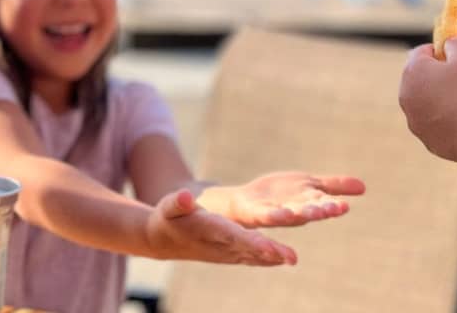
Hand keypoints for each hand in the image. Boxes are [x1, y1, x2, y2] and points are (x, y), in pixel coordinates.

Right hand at [143, 188, 297, 265]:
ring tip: (293, 259)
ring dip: (274, 257)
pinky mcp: (229, 252)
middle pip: (249, 248)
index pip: (233, 236)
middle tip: (291, 257)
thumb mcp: (167, 207)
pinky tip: (283, 259)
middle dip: (270, 252)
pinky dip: (266, 259)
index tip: (269, 246)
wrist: (163, 241)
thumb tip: (185, 196)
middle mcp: (219, 245)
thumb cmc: (166, 219)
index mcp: (208, 231)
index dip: (251, 242)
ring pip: (253, 255)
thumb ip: (177, 202)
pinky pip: (250, 258)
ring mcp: (225, 251)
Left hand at [200, 172, 364, 227]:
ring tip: (311, 213)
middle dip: (321, 211)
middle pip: (310, 211)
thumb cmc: (281, 195)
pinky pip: (267, 215)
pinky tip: (282, 213)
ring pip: (291, 215)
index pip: (324, 204)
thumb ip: (334, 186)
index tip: (345, 206)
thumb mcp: (310, 185)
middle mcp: (295, 210)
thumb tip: (364, 187)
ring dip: (301, 215)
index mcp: (309, 203)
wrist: (247, 202)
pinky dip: (275, 215)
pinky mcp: (257, 212)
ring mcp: (277, 213)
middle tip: (334, 209)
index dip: (333, 207)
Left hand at [399, 40, 456, 163]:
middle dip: (437, 76)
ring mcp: (414, 120)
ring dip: (439, 98)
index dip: (439, 51)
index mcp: (412, 72)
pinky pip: (434, 124)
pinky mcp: (426, 140)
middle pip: (420, 79)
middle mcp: (406, 96)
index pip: (420, 53)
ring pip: (426, 103)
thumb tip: (448, 46)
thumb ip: (453, 45)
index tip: (454, 57)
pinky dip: (444, 120)